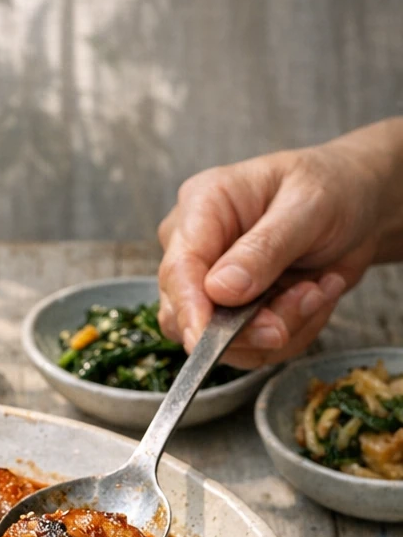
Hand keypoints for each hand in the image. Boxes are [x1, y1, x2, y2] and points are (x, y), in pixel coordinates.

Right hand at [157, 119, 402, 368]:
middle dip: (253, 325)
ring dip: (285, 325)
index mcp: (202, 206)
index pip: (178, 269)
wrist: (358, 205)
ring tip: (320, 287)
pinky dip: (294, 330)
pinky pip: (253, 349)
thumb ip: (264, 248)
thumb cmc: (332, 188)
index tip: (208, 342)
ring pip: (226, 342)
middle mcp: (197, 248)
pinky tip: (315, 294)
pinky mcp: (234, 314)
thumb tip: (219, 290)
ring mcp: (212, 286)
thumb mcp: (308, 206)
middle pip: (189, 316)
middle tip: (308, 298)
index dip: (190, 310)